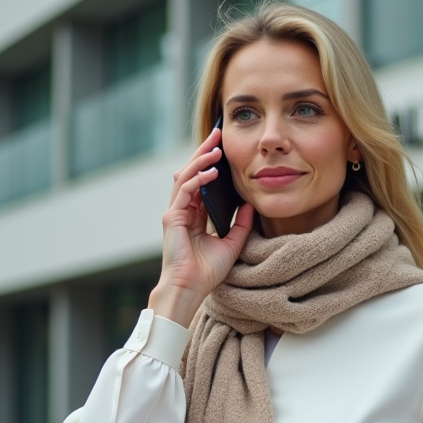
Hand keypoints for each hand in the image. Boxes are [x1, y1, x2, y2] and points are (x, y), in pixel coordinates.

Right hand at [149, 125, 254, 326]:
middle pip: (191, 173)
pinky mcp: (171, 218)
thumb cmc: (207, 272)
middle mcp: (182, 211)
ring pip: (185, 177)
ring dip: (200, 160)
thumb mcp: (232, 243)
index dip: (211, 163)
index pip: (201, 182)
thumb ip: (241, 224)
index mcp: (194, 215)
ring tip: (215, 147)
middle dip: (204, 152)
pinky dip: (198, 179)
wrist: (190, 289)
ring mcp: (174, 213)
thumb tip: (251, 204)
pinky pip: (185, 191)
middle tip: (217, 134)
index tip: (223, 147)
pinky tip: (212, 172)